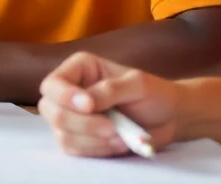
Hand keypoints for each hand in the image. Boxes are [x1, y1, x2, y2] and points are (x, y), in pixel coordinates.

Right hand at [38, 52, 178, 157]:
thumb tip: (86, 103)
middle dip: (81, 124)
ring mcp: (73, 118)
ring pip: (62, 134)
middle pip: (51, 111)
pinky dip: (96, 150)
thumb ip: (110, 90)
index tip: (91, 106)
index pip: (53, 84)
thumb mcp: (137, 84)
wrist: (169, 118)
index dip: (65, 97)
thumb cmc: (154, 94)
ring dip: (93, 140)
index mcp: (80, 69)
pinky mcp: (80, 140)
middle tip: (112, 128)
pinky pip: (74, 150)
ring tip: (121, 137)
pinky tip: (118, 144)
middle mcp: (70, 92)